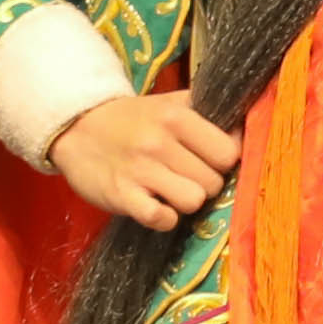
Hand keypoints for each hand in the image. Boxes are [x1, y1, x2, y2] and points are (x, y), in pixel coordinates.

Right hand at [47, 89, 241, 228]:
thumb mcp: (169, 104)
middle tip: (187, 176)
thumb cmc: (133, 119)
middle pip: (214, 181)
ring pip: (194, 201)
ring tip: (172, 190)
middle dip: (206, 183)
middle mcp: (160, 141)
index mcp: (177, 115)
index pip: (228, 151)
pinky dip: (164, 218)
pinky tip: (156, 205)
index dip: (225, 161)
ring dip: (186, 201)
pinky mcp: (122, 196)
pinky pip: (163, 220)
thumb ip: (206, 114)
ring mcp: (140, 170)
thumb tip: (246, 130)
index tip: (211, 160)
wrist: (76, 127)